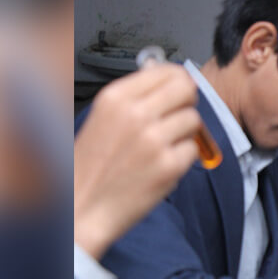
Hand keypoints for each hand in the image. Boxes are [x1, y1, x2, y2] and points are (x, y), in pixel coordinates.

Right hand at [74, 65, 202, 257]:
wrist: (83, 207)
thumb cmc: (92, 166)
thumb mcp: (103, 118)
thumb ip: (136, 97)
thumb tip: (169, 79)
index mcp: (116, 97)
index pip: (167, 71)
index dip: (178, 81)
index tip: (178, 91)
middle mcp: (135, 114)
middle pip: (186, 89)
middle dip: (188, 101)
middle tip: (180, 114)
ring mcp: (153, 140)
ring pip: (193, 119)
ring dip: (185, 132)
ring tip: (164, 145)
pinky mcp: (168, 166)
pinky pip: (193, 149)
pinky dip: (183, 157)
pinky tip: (163, 165)